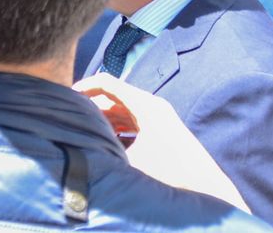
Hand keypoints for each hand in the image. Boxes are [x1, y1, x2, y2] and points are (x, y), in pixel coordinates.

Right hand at [74, 75, 246, 211]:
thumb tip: (80, 145)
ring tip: (87, 132)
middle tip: (73, 119)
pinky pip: (133, 122)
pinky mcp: (162, 131)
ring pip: (123, 110)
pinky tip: (108, 143)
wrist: (206, 189)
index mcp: (145, 104)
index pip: (107, 82)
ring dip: (105, 119)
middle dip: (92, 106)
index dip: (85, 87)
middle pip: (114, 97)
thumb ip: (104, 148)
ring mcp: (159, 117)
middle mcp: (152, 106)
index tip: (67, 98)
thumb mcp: (131, 161)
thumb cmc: (170, 172)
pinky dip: (118, 128)